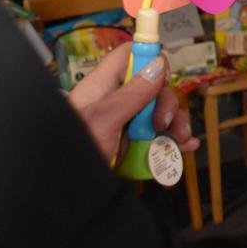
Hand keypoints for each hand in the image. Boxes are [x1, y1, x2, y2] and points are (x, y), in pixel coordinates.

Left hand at [67, 42, 198, 161]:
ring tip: (182, 141)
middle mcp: (115, 103)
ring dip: (176, 125)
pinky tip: (185, 148)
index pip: (128, 56)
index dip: (149, 58)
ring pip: (159, 115)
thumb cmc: (73, 152)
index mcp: (102, 87)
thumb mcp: (103, 120)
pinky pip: (157, 139)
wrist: (60, 191)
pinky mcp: (130, 148)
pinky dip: (173, 143)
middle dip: (167, 104)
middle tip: (163, 124)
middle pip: (152, 88)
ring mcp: (124, 126)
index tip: (163, 76)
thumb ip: (132, 94)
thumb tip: (159, 64)